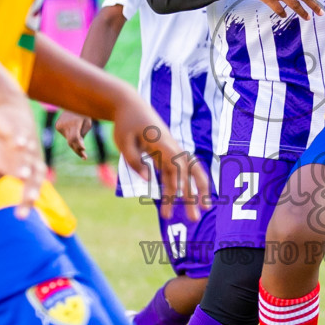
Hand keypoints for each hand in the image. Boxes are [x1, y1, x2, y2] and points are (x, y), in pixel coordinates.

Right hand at [0, 97, 45, 215]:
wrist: (10, 114)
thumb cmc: (5, 144)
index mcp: (28, 171)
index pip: (29, 191)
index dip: (26, 203)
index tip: (19, 217)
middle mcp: (32, 159)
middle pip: (34, 176)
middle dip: (31, 188)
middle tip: (30, 199)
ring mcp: (28, 143)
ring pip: (28, 156)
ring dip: (25, 165)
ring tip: (22, 176)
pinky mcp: (19, 129)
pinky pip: (21, 135)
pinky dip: (20, 140)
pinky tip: (19, 144)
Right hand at [56, 111, 93, 157]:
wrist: (73, 103)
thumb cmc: (84, 114)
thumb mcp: (88, 123)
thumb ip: (83, 135)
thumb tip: (79, 147)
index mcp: (74, 123)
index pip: (74, 138)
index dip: (79, 145)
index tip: (84, 150)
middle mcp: (65, 124)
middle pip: (70, 141)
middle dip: (78, 150)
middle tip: (84, 157)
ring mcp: (59, 125)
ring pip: (68, 140)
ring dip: (75, 143)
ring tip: (83, 146)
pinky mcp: (57, 126)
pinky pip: (65, 136)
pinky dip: (71, 138)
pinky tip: (75, 133)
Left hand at [112, 96, 211, 220]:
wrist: (130, 106)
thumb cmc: (126, 123)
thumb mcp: (123, 141)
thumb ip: (135, 160)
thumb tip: (148, 179)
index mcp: (162, 143)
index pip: (176, 165)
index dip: (181, 182)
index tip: (182, 197)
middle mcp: (172, 148)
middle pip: (188, 172)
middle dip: (194, 195)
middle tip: (194, 218)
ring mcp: (172, 151)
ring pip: (188, 174)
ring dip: (194, 193)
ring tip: (200, 212)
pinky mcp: (167, 154)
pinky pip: (179, 173)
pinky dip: (184, 186)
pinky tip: (186, 200)